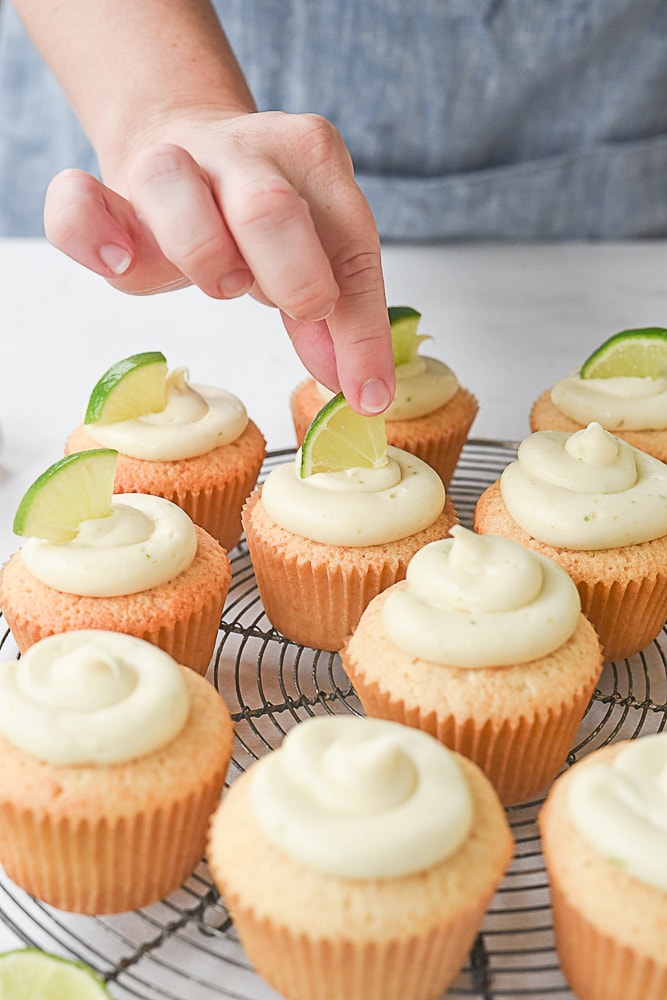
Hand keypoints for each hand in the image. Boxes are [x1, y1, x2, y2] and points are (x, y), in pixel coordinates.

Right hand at [44, 109, 394, 414]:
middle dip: (291, 276)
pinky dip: (91, 233)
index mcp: (312, 163)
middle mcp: (243, 152)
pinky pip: (78, 203)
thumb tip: (357, 389)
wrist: (187, 141)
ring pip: (169, 183)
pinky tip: (119, 264)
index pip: (350, 250)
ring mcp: (172, 161)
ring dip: (201, 251)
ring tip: (223, 282)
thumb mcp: (311, 258)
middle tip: (293, 306)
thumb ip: (333, 319)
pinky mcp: (109, 187)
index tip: (365, 394)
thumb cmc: (256, 221)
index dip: (361, 332)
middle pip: (268, 208)